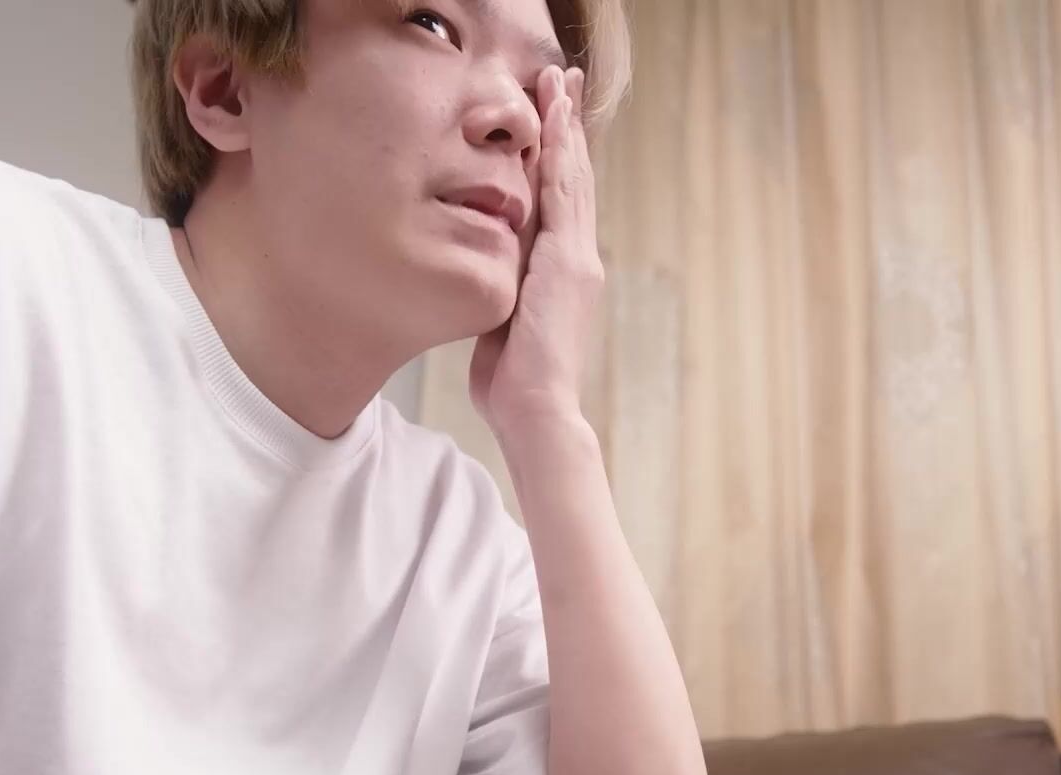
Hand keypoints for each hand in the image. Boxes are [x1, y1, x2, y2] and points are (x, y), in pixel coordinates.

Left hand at [470, 64, 601, 438]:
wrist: (538, 411)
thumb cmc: (514, 382)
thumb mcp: (503, 322)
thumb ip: (502, 289)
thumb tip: (482, 272)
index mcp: (562, 271)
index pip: (559, 201)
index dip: (558, 156)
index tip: (552, 117)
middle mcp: (577, 257)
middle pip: (573, 176)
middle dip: (568, 126)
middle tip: (563, 77)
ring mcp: (577, 257)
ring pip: (572, 176)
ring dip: (566, 126)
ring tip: (560, 81)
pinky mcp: (568, 262)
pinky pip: (564, 195)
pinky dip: (562, 154)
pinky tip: (556, 122)